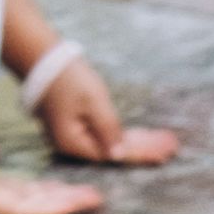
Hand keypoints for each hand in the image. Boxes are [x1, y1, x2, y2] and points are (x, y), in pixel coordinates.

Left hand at [0, 147, 105, 213]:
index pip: (25, 191)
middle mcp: (0, 200)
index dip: (46, 191)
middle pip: (40, 200)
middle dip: (66, 199)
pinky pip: (37, 209)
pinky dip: (61, 206)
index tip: (64, 189)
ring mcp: (3, 205)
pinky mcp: (3, 206)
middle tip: (91, 198)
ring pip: (44, 206)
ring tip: (94, 200)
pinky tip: (81, 202)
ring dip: (70, 203)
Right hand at [25, 55, 176, 173]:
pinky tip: (142, 136)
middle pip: (114, 150)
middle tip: (172, 146)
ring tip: (164, 142)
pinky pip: (104, 134)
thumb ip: (109, 129)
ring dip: (138, 140)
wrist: (41, 58)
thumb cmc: (68, 78)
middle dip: (145, 147)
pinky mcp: (75, 125)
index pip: (114, 154)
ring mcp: (72, 136)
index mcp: (73, 143)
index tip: (167, 151)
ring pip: (111, 142)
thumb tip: (120, 156)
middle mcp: (71, 145)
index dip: (143, 153)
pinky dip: (123, 133)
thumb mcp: (93, 101)